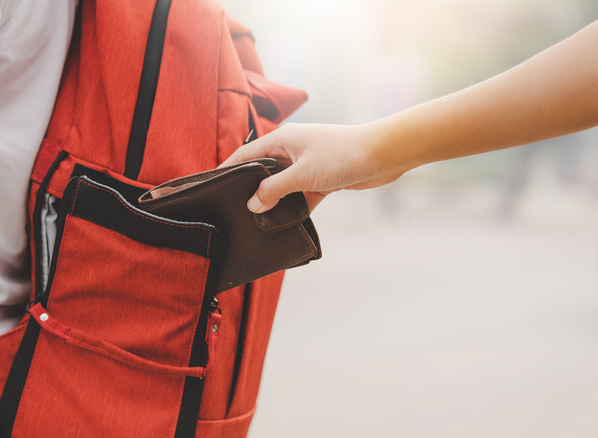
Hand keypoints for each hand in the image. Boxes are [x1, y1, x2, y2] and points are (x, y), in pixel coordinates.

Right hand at [221, 122, 404, 212]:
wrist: (385, 155)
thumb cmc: (344, 154)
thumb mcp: (303, 173)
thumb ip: (275, 189)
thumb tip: (252, 203)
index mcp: (282, 139)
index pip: (245, 154)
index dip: (228, 169)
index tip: (212, 186)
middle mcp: (292, 150)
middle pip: (262, 171)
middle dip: (250, 190)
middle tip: (233, 210)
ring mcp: (307, 165)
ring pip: (282, 186)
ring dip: (274, 202)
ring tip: (256, 221)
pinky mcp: (322, 179)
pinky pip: (300, 195)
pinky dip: (294, 208)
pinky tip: (285, 224)